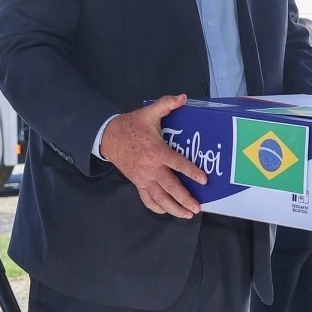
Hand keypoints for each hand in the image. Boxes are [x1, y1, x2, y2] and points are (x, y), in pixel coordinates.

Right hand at [100, 94, 207, 217]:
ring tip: (187, 214)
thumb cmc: (132, 125)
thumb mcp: (149, 112)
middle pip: (170, 188)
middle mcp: (151, 168)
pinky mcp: (137, 183)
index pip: (177, 164)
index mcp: (157, 152)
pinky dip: (157, 207)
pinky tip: (167, 211)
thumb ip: (167, 104)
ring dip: (174, 208)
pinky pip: (147, 199)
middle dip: (185, 199)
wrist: (108, 137)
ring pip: (159, 198)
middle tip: (198, 207)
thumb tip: (183, 97)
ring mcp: (143, 178)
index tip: (204, 180)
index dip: (191, 172)